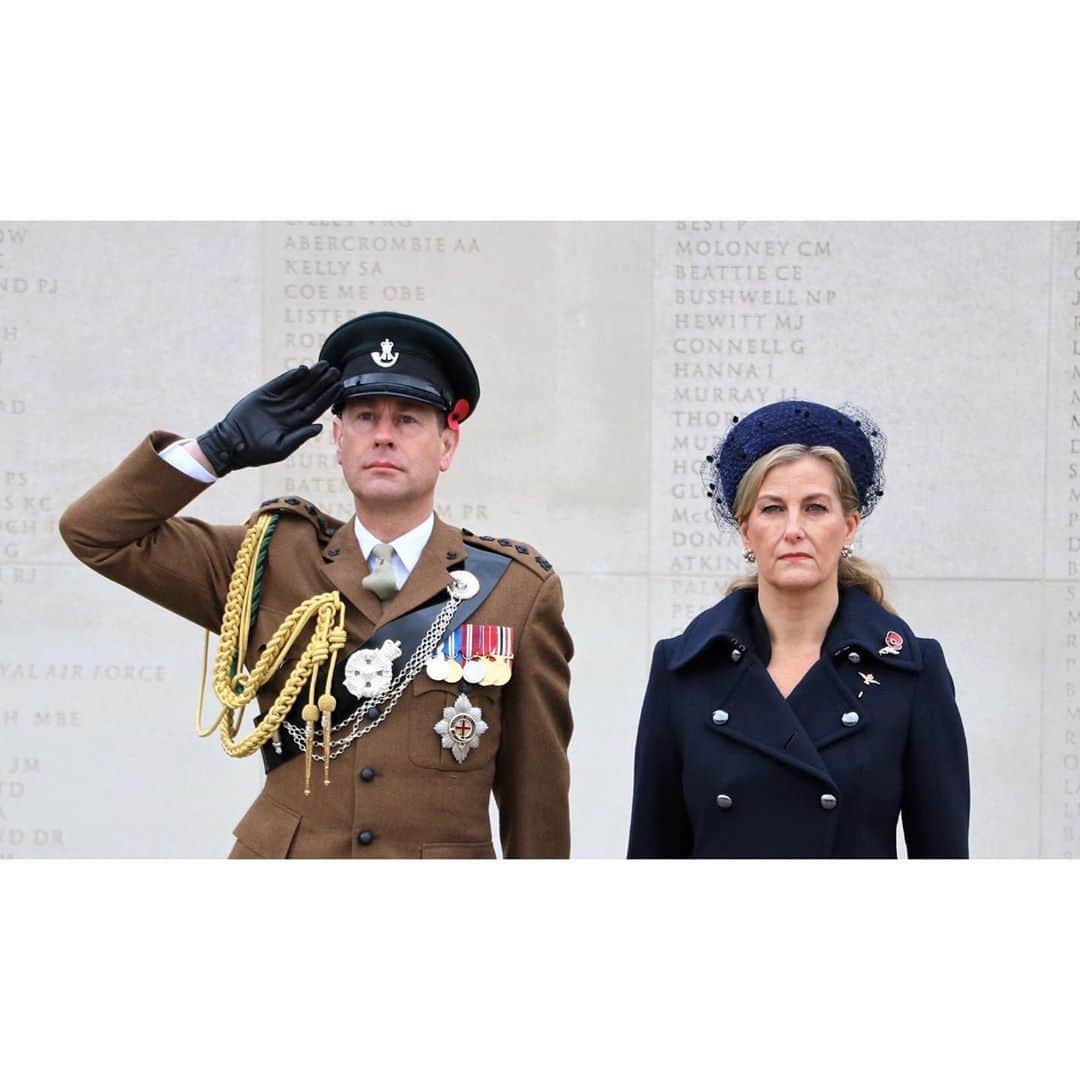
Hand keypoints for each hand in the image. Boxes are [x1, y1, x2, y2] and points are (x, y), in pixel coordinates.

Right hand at [197, 364, 340, 475]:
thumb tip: (319, 427)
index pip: (317, 407)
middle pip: (311, 393)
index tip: (339, 387)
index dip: (328, 397)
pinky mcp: (264, 394)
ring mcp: (278, 401)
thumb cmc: (258, 452)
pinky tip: (302, 370)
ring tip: (324, 365)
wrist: (232, 444)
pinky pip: (280, 383)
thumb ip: (300, 437)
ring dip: (311, 376)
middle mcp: (290, 410)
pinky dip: (290, 376)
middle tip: (336, 371)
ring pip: (298, 386)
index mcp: (297, 423)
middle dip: (323, 382)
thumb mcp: (281, 448)